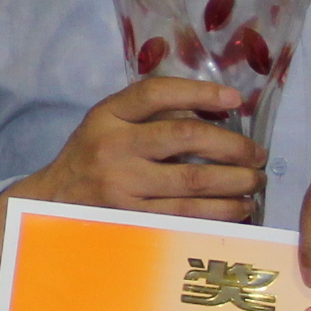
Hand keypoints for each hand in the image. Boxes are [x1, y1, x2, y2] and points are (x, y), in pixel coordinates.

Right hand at [21, 75, 266, 222]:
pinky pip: (186, 215)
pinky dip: (219, 212)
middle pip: (184, 138)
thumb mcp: (108, 124)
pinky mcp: (132, 218)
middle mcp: (113, 147)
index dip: (200, 92)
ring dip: (235, 183)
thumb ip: (151, 114)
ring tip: (255, 183)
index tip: (235, 99)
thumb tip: (218, 110)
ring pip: (192, 182)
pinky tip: (238, 209)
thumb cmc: (91, 157)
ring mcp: (122, 186)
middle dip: (232, 146)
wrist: (52, 203)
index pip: (156, 93)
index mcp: (107, 116)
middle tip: (257, 155)